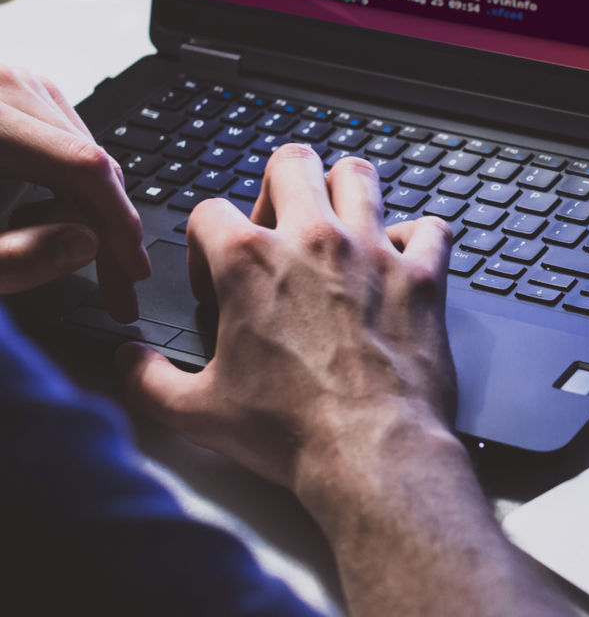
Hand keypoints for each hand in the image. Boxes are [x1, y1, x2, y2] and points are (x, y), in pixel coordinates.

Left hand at [0, 66, 149, 320]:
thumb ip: (16, 259)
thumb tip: (87, 243)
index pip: (82, 166)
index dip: (118, 223)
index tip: (132, 272)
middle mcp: (2, 85)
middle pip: (90, 161)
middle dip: (107, 229)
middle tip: (115, 288)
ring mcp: (11, 84)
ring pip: (85, 156)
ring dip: (84, 211)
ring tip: (41, 243)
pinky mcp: (14, 94)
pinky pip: (66, 146)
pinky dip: (65, 189)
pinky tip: (33, 215)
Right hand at [115, 145, 458, 486]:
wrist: (372, 453)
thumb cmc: (292, 432)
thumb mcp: (196, 412)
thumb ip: (148, 380)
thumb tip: (129, 362)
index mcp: (249, 262)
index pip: (209, 211)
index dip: (203, 243)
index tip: (216, 281)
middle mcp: (313, 241)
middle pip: (291, 162)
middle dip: (278, 186)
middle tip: (279, 227)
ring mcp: (373, 253)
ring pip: (360, 175)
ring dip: (346, 192)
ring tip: (339, 224)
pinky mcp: (423, 277)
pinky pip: (431, 227)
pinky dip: (419, 237)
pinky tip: (404, 259)